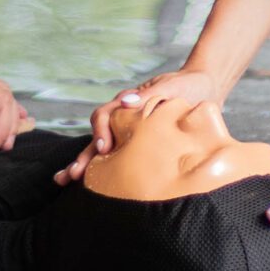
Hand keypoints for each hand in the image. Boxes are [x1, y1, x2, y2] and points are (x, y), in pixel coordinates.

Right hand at [56, 67, 223, 184]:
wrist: (204, 89)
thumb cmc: (186, 86)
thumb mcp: (169, 87)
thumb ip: (148, 94)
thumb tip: (126, 100)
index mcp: (126, 104)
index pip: (104, 116)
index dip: (101, 131)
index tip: (105, 148)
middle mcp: (122, 119)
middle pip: (96, 138)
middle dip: (82, 157)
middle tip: (71, 175)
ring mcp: (128, 133)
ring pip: (100, 150)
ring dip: (84, 165)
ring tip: (66, 180)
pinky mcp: (138, 145)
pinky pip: (118, 158)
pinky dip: (103, 170)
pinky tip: (92, 184)